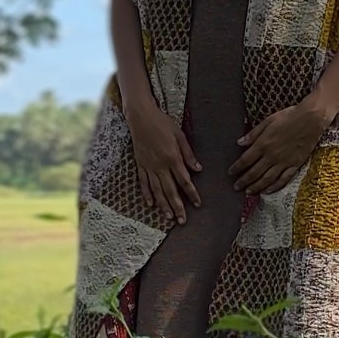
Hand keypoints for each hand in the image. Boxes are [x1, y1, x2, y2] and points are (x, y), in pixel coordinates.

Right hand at [127, 102, 200, 224]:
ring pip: (156, 190)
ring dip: (163, 205)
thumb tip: (198, 169)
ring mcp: (148, 166)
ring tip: (168, 217)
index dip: (192, 193)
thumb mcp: (179, 135)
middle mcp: (160, 165)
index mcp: (172, 157)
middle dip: (177, 206)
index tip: (197, 204)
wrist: (140, 117)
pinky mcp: (140, 165)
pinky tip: (150, 204)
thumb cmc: (162, 123)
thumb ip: (188, 154)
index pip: (184, 180)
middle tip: (182, 220)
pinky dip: (147, 194)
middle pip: (170, 190)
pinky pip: (143, 183)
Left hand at [230, 98, 327, 195]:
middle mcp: (272, 156)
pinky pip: (283, 179)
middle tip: (236, 187)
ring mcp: (284, 162)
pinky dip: (274, 187)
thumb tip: (240, 143)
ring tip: (248, 192)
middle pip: (254, 172)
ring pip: (267, 179)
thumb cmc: (289, 116)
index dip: (237, 168)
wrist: (311, 119)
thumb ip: (254, 134)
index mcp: (263, 144)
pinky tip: (267, 191)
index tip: (231, 173)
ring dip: (256, 186)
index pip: (246, 160)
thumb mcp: (268, 121)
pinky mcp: (295, 165)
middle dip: (244, 181)